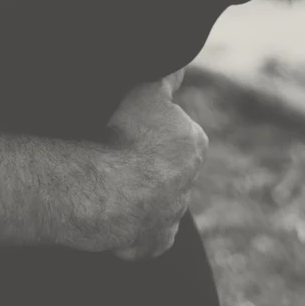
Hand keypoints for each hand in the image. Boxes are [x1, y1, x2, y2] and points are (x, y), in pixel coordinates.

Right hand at [95, 75, 207, 260]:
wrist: (111, 190)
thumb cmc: (128, 137)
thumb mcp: (147, 90)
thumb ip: (167, 76)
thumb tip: (180, 62)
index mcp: (194, 144)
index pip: (177, 130)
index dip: (152, 126)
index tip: (130, 126)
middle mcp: (190, 182)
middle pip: (169, 167)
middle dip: (149, 161)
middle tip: (118, 152)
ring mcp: (173, 216)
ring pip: (157, 200)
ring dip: (139, 192)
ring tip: (110, 181)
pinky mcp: (157, 243)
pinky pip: (147, 233)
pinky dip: (135, 227)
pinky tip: (115, 213)